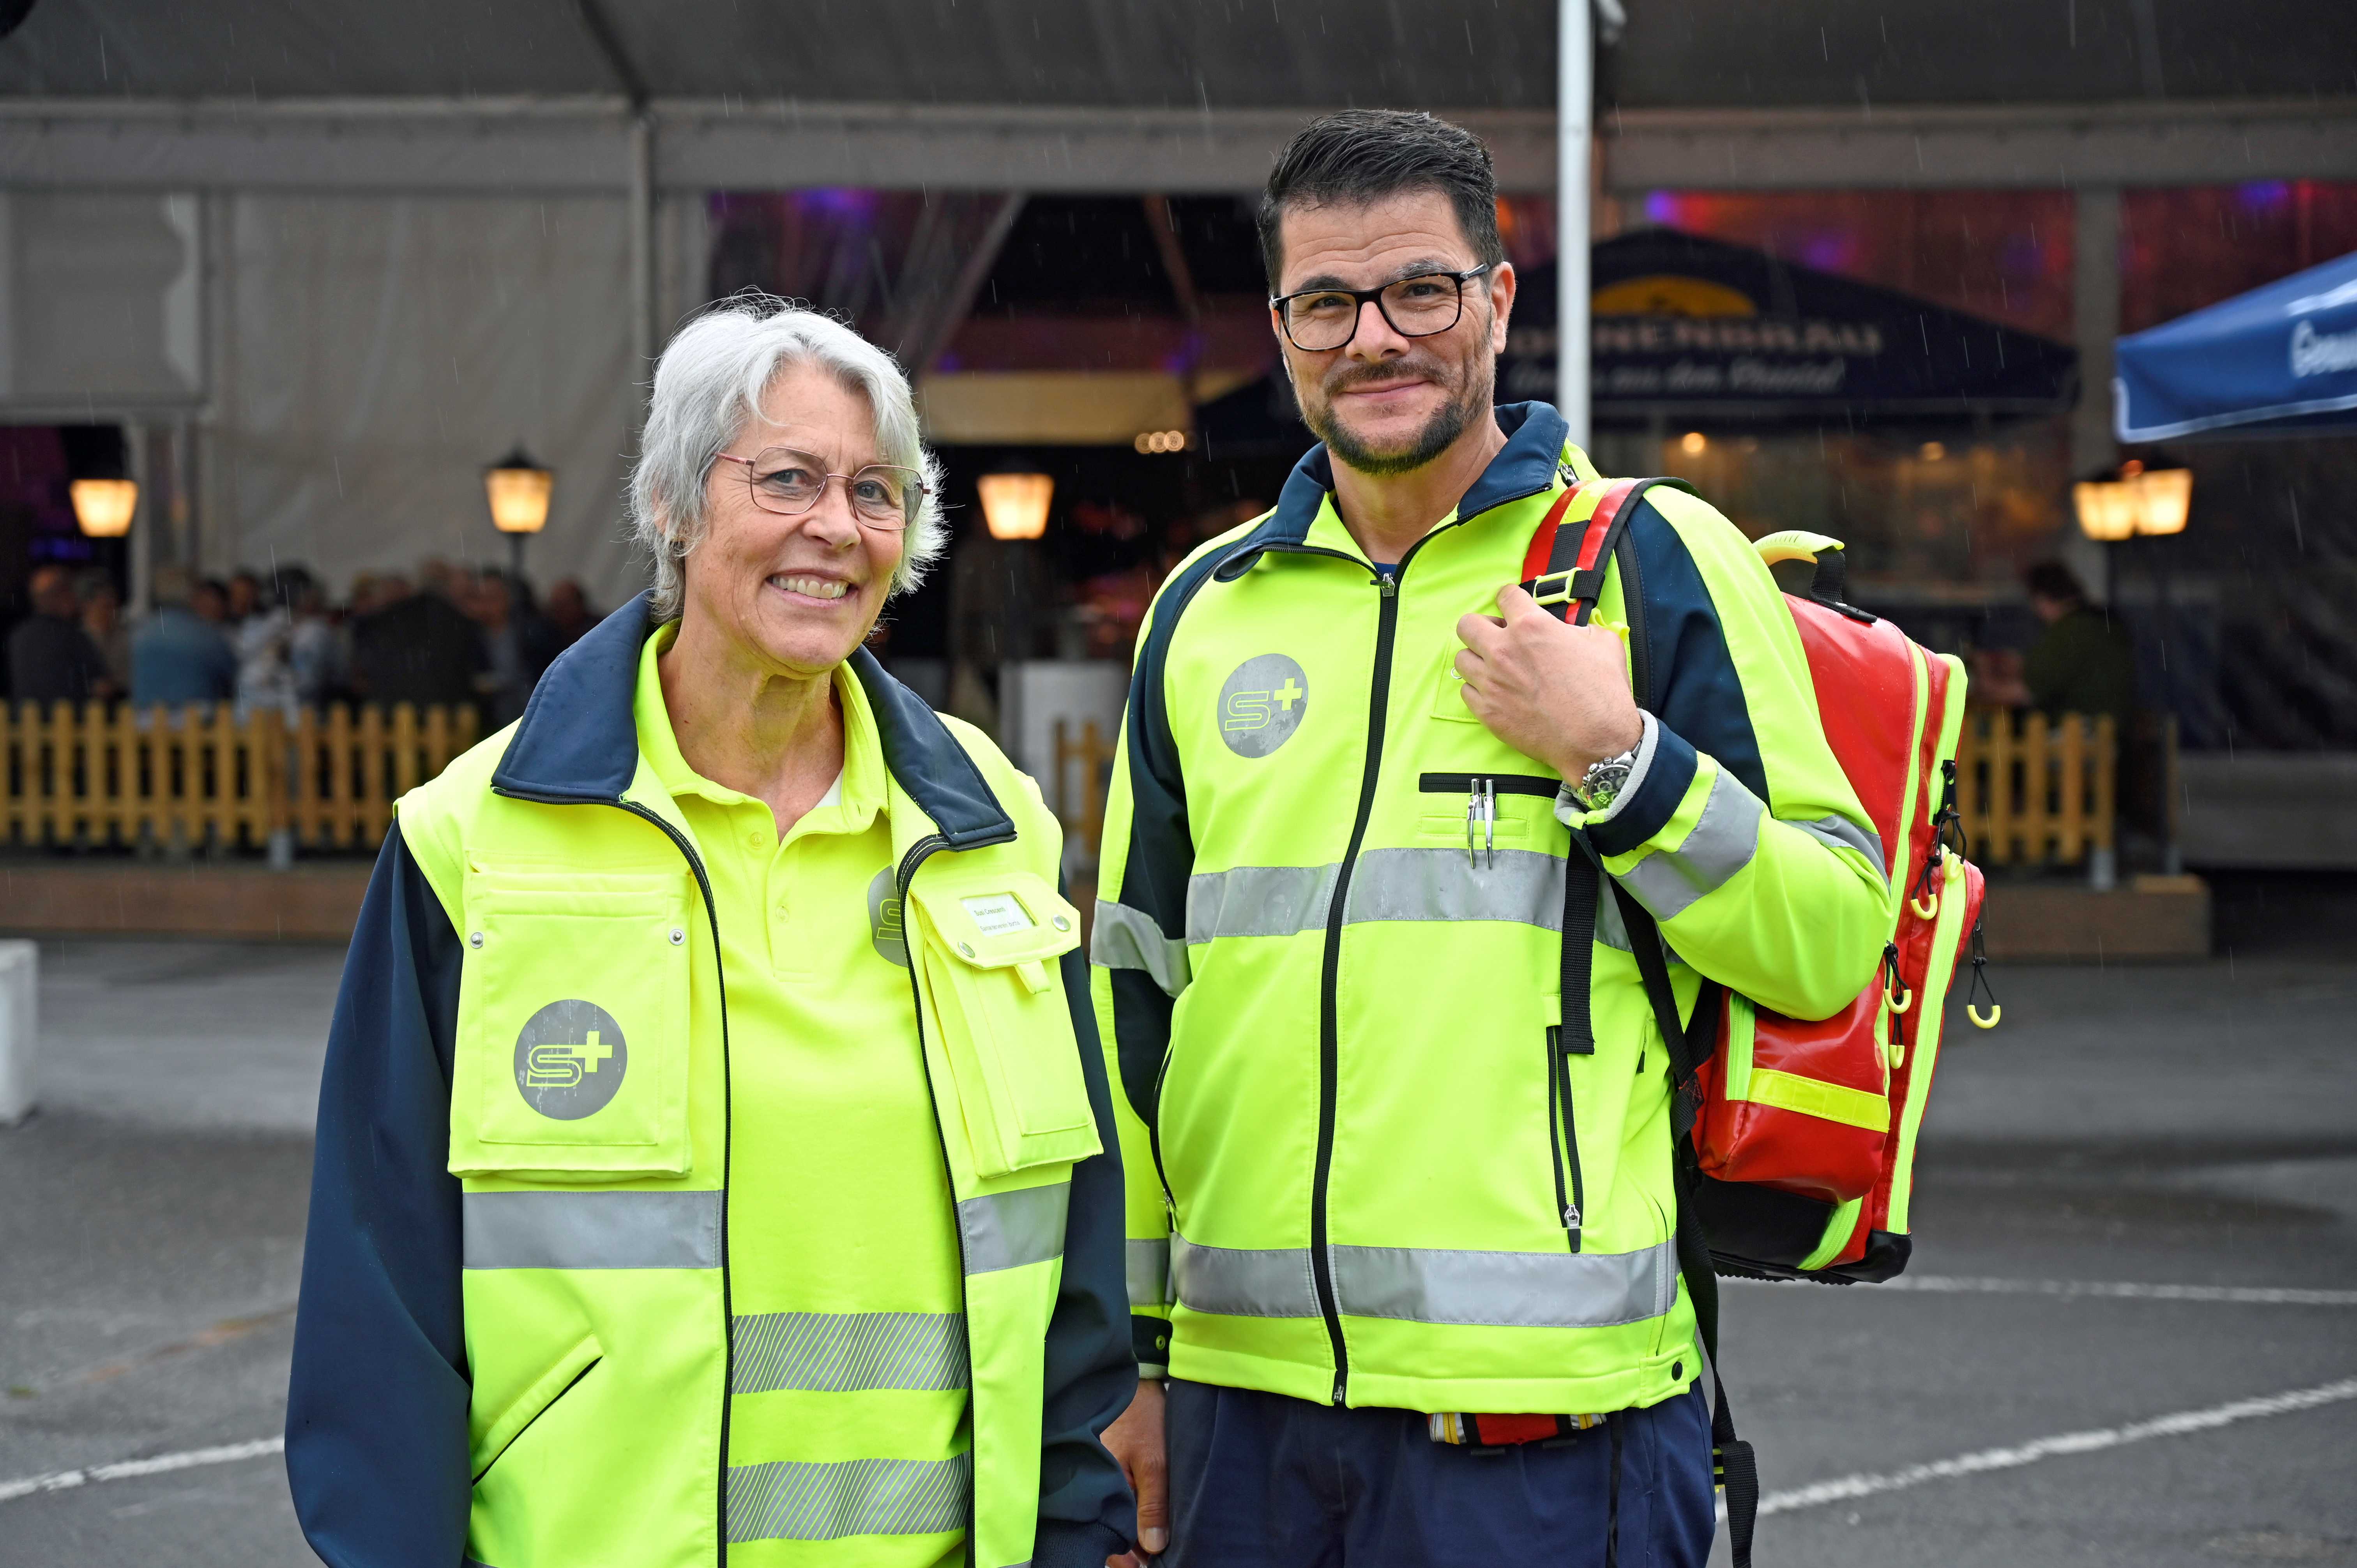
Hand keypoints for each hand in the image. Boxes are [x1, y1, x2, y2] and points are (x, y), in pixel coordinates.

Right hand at [1102, 1379, 1167, 1565]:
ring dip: (1135, 1534)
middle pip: (1112, 1532)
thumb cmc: (1143, 1418)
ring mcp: (1105, 1482)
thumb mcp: (1154, 1462)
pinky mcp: (1114, 1474)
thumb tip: (1153, 1548)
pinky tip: (1153, 1523)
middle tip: (1157, 1559)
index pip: (1109, 1538)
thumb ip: (1153, 1505)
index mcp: (1102, 1489)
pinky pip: (1122, 1504)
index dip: (1128, 1558)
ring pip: (1118, 1520)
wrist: (1140, 1383)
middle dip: (1133, 1549)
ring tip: (1159, 1546)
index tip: (1148, 1566)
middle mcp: (1098, 1489)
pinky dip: (1135, 1516)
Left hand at [1454, 585, 1642, 781]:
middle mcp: (1504, 650)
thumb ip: (1579, 629)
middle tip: (1497, 637)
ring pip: (1461, 658)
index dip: (1510, 599)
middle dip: (1481, 627)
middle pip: (1467, 625)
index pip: (1505, 596)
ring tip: (1495, 667)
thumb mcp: (1603, 643)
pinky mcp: (1487, 711)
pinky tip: (1496, 692)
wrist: (1596, 740)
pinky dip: (1478, 689)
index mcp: (1532, 626)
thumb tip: (1569, 632)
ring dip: (1477, 659)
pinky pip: (1466, 691)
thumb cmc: (1602, 693)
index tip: (1511, 607)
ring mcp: (1491, 682)